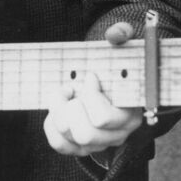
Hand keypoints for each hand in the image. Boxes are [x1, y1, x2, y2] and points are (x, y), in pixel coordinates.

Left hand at [43, 22, 142, 157]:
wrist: (108, 77)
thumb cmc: (115, 62)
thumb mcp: (122, 46)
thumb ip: (122, 35)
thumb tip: (115, 34)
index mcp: (129, 114)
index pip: (103, 118)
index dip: (90, 96)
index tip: (90, 75)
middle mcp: (116, 135)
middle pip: (84, 133)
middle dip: (71, 106)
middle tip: (73, 87)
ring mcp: (98, 143)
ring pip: (70, 137)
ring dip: (59, 111)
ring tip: (66, 93)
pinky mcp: (81, 146)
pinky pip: (59, 144)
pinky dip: (51, 124)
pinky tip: (59, 106)